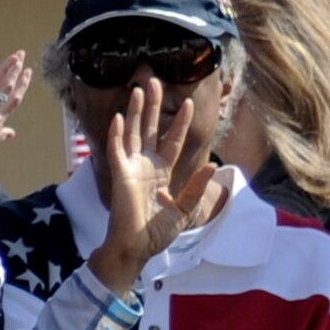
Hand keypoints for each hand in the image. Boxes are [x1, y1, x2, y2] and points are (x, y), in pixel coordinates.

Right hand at [87, 83, 216, 294]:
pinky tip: (121, 117)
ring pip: (134, 132)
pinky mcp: (119, 174)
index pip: (172, 141)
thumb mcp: (185, 209)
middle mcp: (146, 165)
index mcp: (162, 172)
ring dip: (137, 112)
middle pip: (151, 129)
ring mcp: (131, 167)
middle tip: (156, 82)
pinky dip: (118, 134)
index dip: (180, 123)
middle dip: (155, 106)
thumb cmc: (158, 232)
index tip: (189, 104)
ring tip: (140, 90)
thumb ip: (196, 187)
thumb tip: (212, 166)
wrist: (138, 247)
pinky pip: (117, 149)